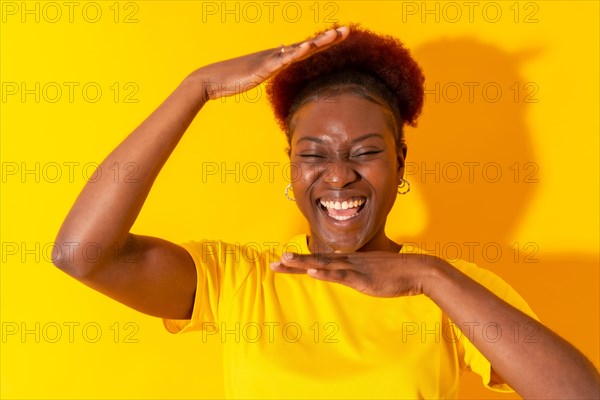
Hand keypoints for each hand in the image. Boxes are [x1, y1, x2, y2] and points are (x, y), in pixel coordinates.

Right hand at [189, 26, 348, 100]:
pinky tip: (308, 48)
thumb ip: (272, 62)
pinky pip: (282, 60)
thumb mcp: (257, 70)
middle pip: (307, 45)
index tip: (341, 35)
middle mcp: (276, 54)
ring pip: (299, 49)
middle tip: (348, 30)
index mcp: (277, 57)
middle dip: (329, 38)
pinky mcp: (261, 68)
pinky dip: (296, 53)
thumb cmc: (232, 78)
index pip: (305, 48)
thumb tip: (284, 51)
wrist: (211, 80)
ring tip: (336, 35)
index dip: (324, 42)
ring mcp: (269, 60)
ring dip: (318, 42)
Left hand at [270, 251, 442, 297]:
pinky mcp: (363, 278)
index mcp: (349, 262)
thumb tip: (349, 277)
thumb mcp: (372, 274)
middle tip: (272, 264)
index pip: (319, 262)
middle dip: (293, 263)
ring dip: (303, 263)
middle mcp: (348, 261)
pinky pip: (341, 275)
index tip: (281, 263)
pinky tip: (312, 273)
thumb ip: (358, 275)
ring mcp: (355, 268)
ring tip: (284, 261)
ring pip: (324, 265)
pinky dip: (325, 274)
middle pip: (315, 261)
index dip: (300, 263)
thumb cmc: (396, 274)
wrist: (417, 270)